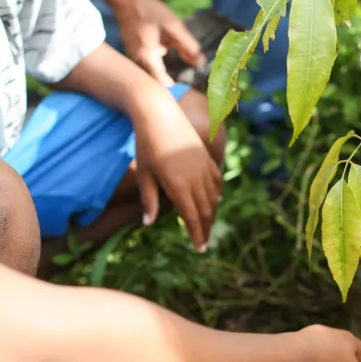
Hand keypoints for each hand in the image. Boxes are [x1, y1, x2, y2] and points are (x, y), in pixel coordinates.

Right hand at [117, 0, 204, 86]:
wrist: (126, 0)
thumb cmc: (150, 11)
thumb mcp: (174, 27)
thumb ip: (189, 46)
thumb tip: (200, 64)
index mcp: (146, 58)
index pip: (162, 85)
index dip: (175, 90)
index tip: (186, 89)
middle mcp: (138, 63)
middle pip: (157, 81)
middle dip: (171, 80)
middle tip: (184, 80)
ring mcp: (134, 59)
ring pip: (153, 73)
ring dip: (164, 70)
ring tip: (173, 56)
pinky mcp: (134, 54)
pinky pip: (148, 64)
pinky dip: (158, 62)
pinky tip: (164, 46)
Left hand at [133, 98, 221, 251]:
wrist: (159, 113)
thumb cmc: (146, 144)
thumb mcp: (144, 173)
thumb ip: (148, 199)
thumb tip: (149, 223)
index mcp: (178, 185)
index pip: (191, 217)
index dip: (196, 234)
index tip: (199, 249)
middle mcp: (195, 178)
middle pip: (205, 211)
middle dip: (205, 229)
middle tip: (204, 244)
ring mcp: (203, 167)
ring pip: (213, 198)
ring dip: (211, 214)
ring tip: (207, 227)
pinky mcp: (206, 158)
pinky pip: (216, 182)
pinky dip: (216, 195)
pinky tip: (214, 203)